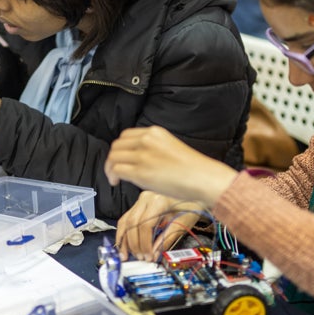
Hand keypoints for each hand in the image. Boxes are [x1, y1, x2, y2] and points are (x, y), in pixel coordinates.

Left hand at [105, 126, 237, 206]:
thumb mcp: (171, 147)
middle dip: (113, 158)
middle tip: (115, 169)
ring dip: (110, 168)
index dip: (120, 148)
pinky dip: (112, 176)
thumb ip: (154, 148)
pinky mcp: (140, 171)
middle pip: (117, 145)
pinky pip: (116, 169)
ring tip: (114, 177)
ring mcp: (142, 155)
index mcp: (155, 132)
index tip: (121, 158)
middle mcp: (146, 140)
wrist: (203, 177)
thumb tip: (139, 159)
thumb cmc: (193, 169)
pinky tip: (116, 182)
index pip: (126, 135)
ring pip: (113, 157)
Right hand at [116, 191, 203, 260]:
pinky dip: (125, 231)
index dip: (144, 244)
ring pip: (125, 219)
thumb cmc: (193, 204)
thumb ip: (166, 239)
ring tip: (124, 254)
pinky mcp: (141, 202)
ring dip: (123, 239)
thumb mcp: (183, 223)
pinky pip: (128, 217)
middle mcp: (147, 197)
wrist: (196, 191)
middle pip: (131, 223)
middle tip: (139, 257)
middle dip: (133, 244)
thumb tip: (154, 254)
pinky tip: (124, 242)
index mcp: (158, 201)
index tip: (148, 256)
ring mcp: (142, 198)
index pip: (144, 226)